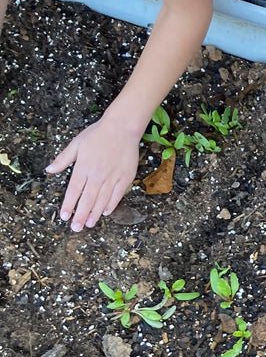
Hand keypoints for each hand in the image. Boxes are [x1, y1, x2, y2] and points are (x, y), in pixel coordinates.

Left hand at [46, 111, 142, 231]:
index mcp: (83, 167)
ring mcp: (112, 177)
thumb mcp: (76, 144)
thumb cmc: (98, 134)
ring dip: (94, 213)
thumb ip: (63, 159)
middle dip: (80, 215)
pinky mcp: (125, 178)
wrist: (122, 128)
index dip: (68, 205)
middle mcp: (97, 175)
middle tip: (76, 228)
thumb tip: (49, 170)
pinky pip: (117, 195)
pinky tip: (105, 212)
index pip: (74, 190)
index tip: (64, 217)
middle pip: (87, 199)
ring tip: (89, 224)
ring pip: (102, 200)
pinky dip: (111, 205)